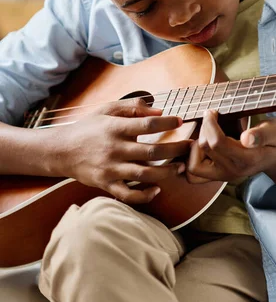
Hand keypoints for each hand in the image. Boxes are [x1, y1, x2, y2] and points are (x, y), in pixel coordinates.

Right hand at [49, 98, 190, 203]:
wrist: (60, 151)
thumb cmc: (87, 128)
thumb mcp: (106, 109)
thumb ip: (133, 106)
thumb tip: (159, 109)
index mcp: (115, 128)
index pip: (147, 125)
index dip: (166, 122)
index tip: (179, 120)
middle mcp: (114, 149)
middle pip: (152, 152)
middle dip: (175, 149)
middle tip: (189, 146)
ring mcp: (111, 169)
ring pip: (145, 174)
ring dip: (167, 172)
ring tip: (180, 167)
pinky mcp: (106, 184)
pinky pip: (129, 194)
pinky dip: (145, 195)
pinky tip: (157, 189)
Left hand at [186, 110, 275, 182]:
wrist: (275, 155)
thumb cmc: (273, 138)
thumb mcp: (275, 130)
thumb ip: (263, 134)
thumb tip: (247, 138)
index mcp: (247, 159)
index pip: (217, 142)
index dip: (210, 124)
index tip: (213, 111)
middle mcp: (233, 171)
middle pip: (205, 149)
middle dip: (204, 129)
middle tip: (211, 119)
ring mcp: (223, 176)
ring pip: (194, 167)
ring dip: (195, 147)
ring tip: (207, 135)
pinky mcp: (216, 177)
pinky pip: (193, 175)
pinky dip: (192, 160)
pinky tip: (202, 146)